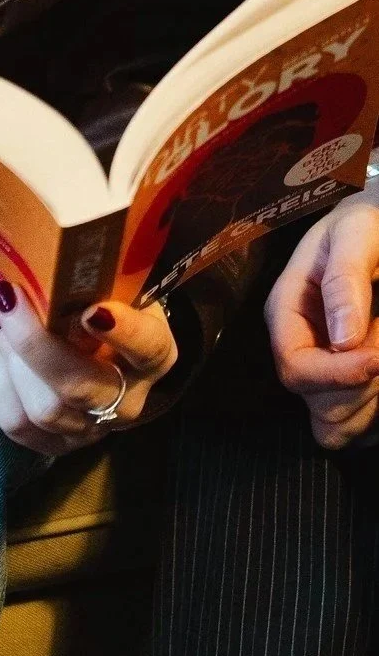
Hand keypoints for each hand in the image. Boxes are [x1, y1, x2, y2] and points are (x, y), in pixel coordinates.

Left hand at [0, 283, 176, 455]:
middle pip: (78, 386)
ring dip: (11, 358)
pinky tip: (4, 354)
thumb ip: (96, 277)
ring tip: (1, 315)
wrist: (113, 355)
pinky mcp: (57, 445)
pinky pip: (17, 423)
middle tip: (7, 295)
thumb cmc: (111, 307)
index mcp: (154, 354)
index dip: (123, 332)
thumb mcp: (119, 286)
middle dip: (34, 342)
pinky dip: (2, 383)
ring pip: (42, 409)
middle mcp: (128, 400)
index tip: (91, 309)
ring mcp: (92, 429)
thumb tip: (47, 249)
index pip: (147, 348)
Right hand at [265, 188, 378, 447]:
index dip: (337, 375)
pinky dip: (377, 413)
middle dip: (362, 386)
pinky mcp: (346, 389)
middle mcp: (299, 350)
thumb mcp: (357, 233)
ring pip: (336, 428)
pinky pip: (358, 429)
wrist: (375, 228)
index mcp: (286, 313)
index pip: (295, 369)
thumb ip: (345, 278)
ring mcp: (323, 373)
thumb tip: (343, 340)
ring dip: (372, 405)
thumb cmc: (364, 225)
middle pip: (319, 407)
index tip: (378, 359)